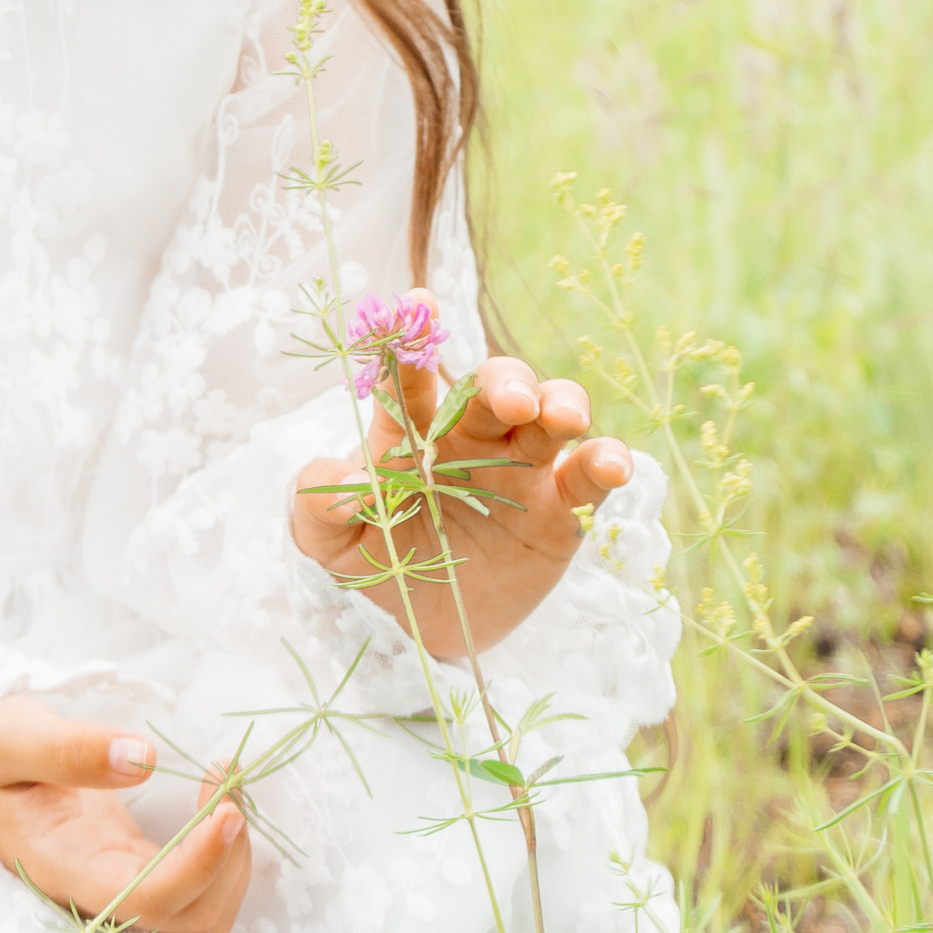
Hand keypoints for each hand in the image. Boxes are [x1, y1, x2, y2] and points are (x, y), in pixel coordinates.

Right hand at [0, 697, 249, 932]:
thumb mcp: (11, 735)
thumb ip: (70, 749)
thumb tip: (143, 758)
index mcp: (64, 869)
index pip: (148, 900)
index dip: (199, 866)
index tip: (225, 809)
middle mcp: (96, 891)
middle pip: (192, 916)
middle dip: (229, 859)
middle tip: (226, 784)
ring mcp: (117, 883)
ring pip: (202, 908)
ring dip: (232, 857)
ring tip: (224, 786)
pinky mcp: (132, 865)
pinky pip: (193, 879)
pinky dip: (220, 846)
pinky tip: (214, 795)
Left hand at [290, 357, 630, 661]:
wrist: (420, 627)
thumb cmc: (371, 563)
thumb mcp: (327, 543)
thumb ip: (320, 506)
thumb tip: (338, 482)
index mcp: (410, 433)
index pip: (412, 380)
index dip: (414, 340)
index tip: (419, 305)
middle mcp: (469, 439)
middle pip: (493, 388)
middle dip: (505, 382)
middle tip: (510, 400)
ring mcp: (519, 469)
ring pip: (550, 416)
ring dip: (561, 404)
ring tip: (561, 419)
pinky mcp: (558, 511)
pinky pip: (587, 478)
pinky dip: (605, 462)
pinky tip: (612, 464)